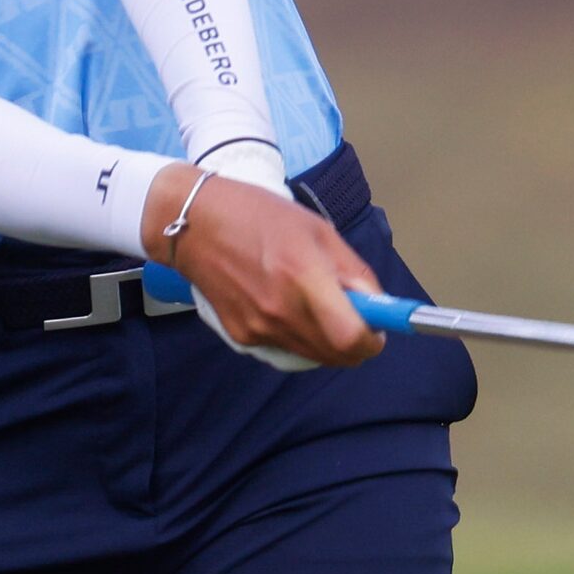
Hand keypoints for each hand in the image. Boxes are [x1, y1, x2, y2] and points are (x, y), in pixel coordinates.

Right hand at [141, 164, 385, 368]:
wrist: (195, 224)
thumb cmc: (259, 216)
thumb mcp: (318, 230)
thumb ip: (352, 270)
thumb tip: (377, 303)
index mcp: (304, 277)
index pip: (350, 337)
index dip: (372, 339)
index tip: (378, 328)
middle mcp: (281, 311)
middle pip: (336, 356)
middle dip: (355, 343)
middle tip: (356, 318)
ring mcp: (259, 328)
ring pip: (313, 357)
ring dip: (328, 341)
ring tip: (319, 306)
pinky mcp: (242, 337)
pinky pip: (287, 350)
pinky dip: (299, 337)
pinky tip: (288, 307)